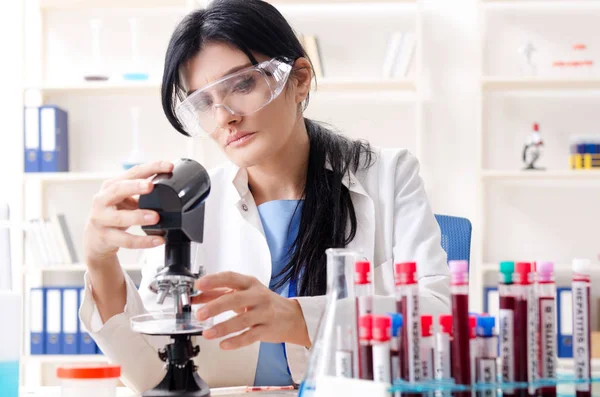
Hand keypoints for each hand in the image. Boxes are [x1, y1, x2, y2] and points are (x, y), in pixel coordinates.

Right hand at [83, 161, 173, 264]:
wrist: (95, 239)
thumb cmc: (113, 214)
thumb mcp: (125, 198)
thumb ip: (141, 191)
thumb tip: (168, 183)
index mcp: (112, 186)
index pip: (133, 172)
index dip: (151, 167)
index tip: (168, 166)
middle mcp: (103, 199)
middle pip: (118, 189)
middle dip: (135, 186)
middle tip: (151, 186)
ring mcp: (102, 219)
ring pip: (120, 218)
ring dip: (139, 217)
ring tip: (156, 218)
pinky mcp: (105, 237)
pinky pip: (126, 240)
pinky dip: (143, 241)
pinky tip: (158, 240)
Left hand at [192, 271, 310, 349]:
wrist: (292, 316)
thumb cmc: (264, 303)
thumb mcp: (244, 293)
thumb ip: (220, 294)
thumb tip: (196, 298)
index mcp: (250, 283)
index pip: (230, 278)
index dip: (214, 281)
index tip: (199, 285)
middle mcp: (258, 296)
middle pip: (235, 299)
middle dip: (215, 306)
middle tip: (200, 314)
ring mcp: (264, 313)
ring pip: (242, 320)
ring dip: (222, 327)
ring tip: (207, 334)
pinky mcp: (267, 329)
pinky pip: (250, 336)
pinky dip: (236, 341)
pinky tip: (224, 344)